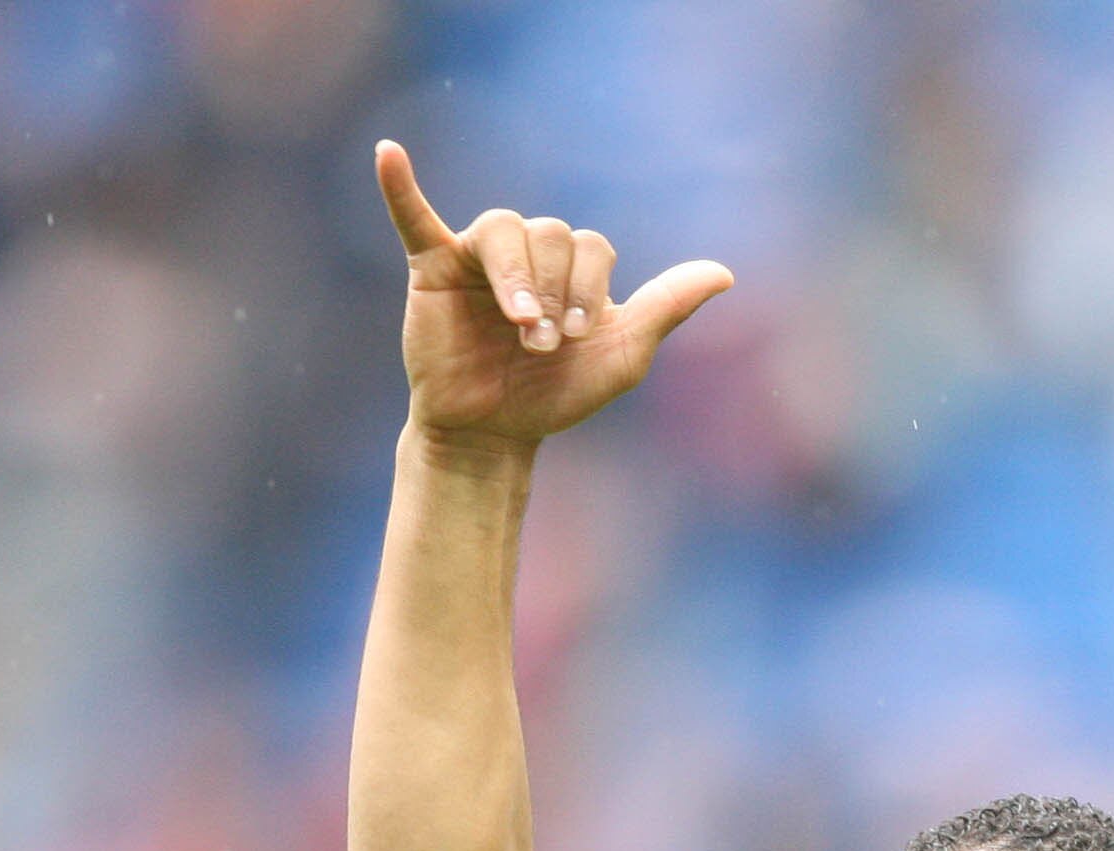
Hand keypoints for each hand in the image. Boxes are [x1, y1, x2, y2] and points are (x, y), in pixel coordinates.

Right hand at [375, 140, 732, 450]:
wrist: (495, 434)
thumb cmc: (557, 395)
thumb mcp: (623, 356)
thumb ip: (667, 308)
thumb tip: (725, 273)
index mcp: (573, 264)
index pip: (591, 246)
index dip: (592, 290)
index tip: (580, 339)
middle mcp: (528, 251)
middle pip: (549, 233)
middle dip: (556, 292)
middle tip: (544, 345)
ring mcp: (478, 256)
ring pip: (502, 229)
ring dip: (518, 278)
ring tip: (520, 325)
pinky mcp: (432, 269)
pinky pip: (414, 218)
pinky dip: (400, 188)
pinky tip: (388, 153)